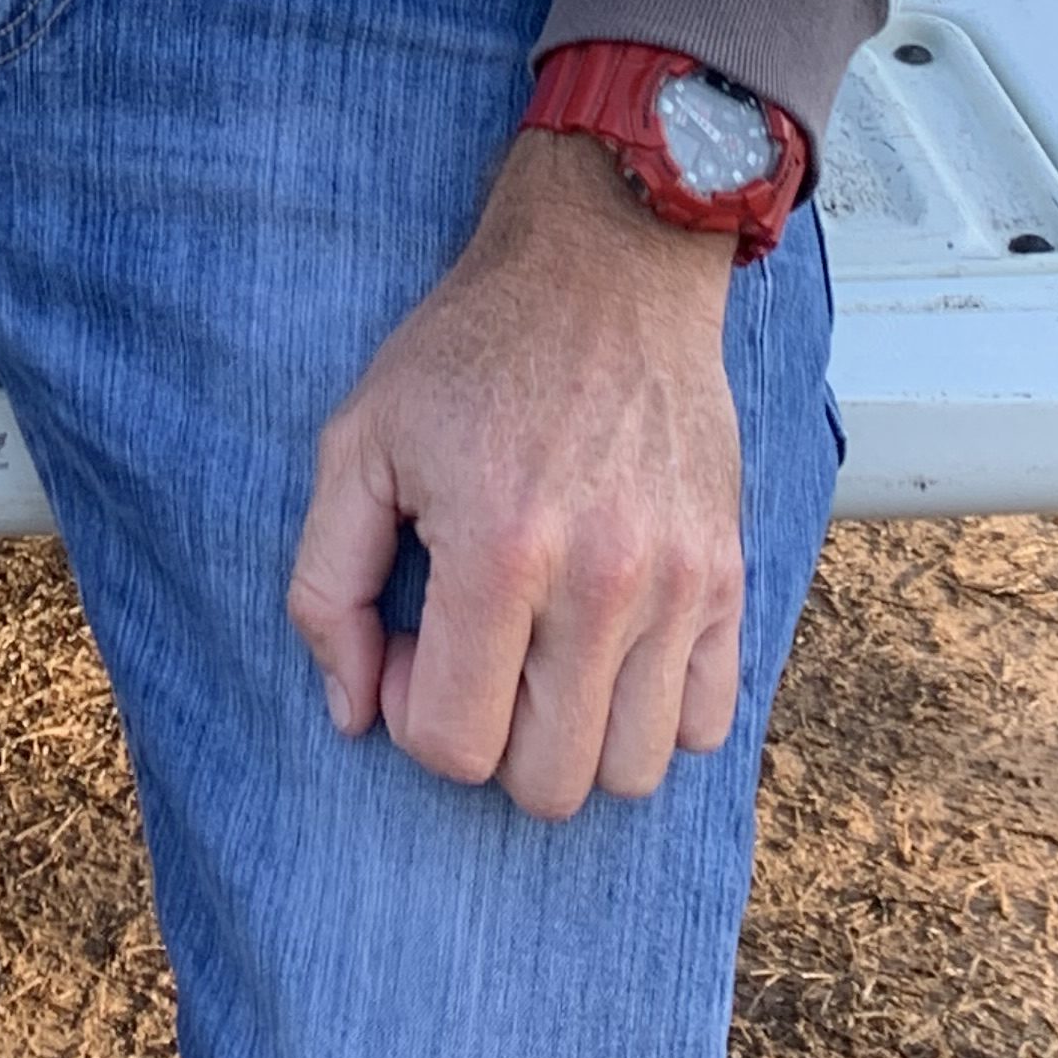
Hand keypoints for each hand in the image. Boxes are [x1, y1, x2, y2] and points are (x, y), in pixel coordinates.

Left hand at [286, 127, 742, 818]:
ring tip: (537, 654)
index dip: (410, 717)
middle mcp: (602, 583)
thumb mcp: (357, 442)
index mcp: (498, 550)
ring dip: (572, 739)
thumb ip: (326, 585)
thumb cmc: (467, 355)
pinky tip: (605, 645)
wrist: (605, 273)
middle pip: (549, 783)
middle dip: (490, 743)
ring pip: (633, 771)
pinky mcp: (731, 580)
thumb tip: (351, 711)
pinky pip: (706, 725)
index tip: (407, 645)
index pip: (453, 744)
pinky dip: (652, 713)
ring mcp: (682, 588)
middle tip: (471, 652)